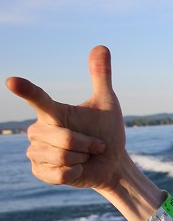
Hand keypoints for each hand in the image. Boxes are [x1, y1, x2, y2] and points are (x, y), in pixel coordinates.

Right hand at [6, 45, 125, 190]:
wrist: (111, 164)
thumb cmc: (106, 133)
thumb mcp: (108, 104)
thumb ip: (100, 77)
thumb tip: (101, 46)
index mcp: (52, 112)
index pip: (38, 98)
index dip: (26, 90)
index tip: (12, 81)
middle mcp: (39, 130)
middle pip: (63, 138)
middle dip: (88, 144)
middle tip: (96, 145)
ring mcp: (36, 152)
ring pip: (62, 156)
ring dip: (82, 158)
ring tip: (84, 157)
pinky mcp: (40, 172)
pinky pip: (60, 173)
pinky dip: (75, 173)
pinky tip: (76, 170)